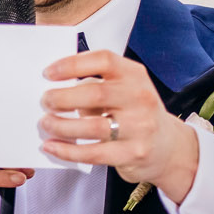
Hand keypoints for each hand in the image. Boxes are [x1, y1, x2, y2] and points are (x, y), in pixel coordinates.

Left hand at [39, 50, 198, 198]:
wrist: (168, 147)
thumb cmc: (137, 114)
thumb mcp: (125, 90)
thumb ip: (96, 84)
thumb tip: (55, 89)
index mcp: (135, 75)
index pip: (103, 60)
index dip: (72, 65)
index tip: (48, 73)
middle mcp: (140, 98)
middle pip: (95, 93)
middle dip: (62, 98)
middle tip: (45, 101)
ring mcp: (139, 127)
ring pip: (92, 126)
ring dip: (61, 125)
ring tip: (46, 123)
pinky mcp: (133, 153)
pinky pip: (93, 153)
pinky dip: (67, 150)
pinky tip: (51, 146)